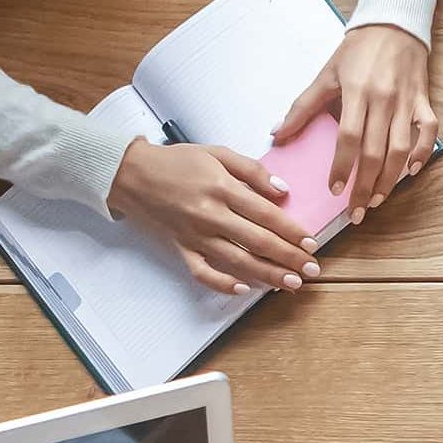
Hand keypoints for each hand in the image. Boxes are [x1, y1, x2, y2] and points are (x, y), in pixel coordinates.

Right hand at [108, 139, 318, 295]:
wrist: (129, 173)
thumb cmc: (175, 162)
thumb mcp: (217, 153)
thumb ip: (252, 171)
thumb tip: (282, 191)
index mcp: (222, 189)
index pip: (266, 214)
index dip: (291, 231)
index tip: (311, 243)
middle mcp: (210, 215)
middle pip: (257, 241)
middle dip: (288, 258)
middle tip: (312, 270)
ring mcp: (195, 235)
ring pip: (236, 261)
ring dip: (266, 275)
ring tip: (290, 284)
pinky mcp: (180, 248)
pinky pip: (201, 272)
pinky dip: (221, 283)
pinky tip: (242, 289)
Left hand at [276, 23, 437, 225]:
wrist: (393, 23)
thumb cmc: (357, 50)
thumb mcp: (326, 74)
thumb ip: (303, 106)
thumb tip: (278, 134)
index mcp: (357, 92)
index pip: (349, 137)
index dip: (342, 166)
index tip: (335, 190)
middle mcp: (384, 99)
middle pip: (375, 151)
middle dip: (365, 185)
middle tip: (356, 211)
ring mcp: (407, 101)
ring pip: (401, 148)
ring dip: (390, 179)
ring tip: (377, 199)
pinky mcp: (423, 100)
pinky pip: (428, 131)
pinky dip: (421, 153)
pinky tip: (410, 172)